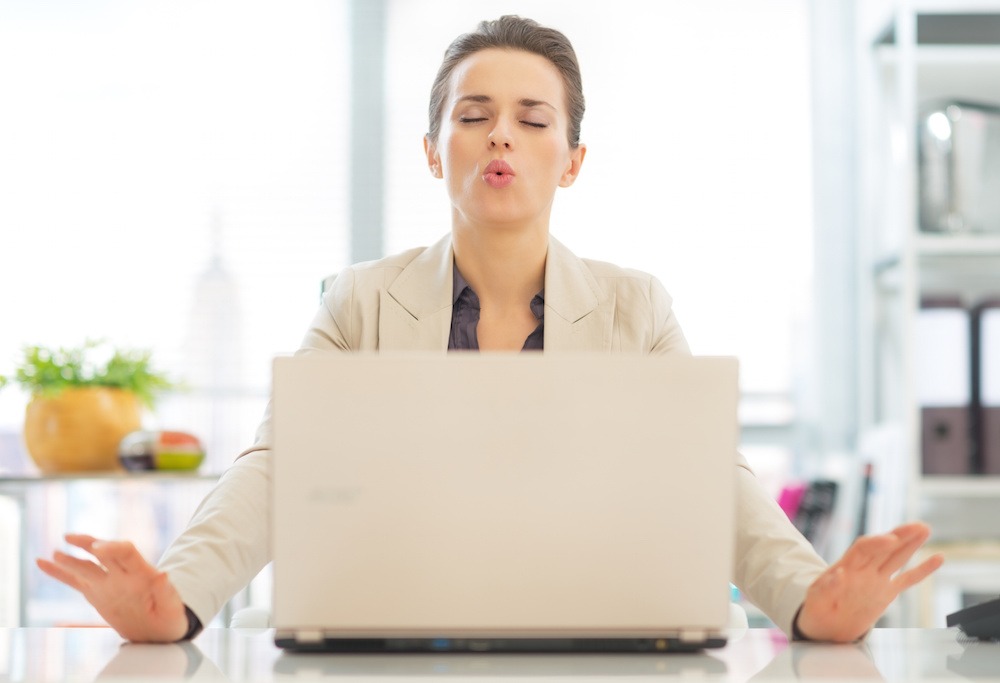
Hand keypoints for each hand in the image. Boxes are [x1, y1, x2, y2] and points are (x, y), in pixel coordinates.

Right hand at [37, 533, 188, 642]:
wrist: (160, 629)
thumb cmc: (169, 617)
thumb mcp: (172, 607)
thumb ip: (167, 592)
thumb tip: (164, 574)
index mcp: (141, 574)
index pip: (126, 552)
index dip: (113, 548)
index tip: (98, 547)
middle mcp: (122, 574)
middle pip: (104, 552)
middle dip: (89, 543)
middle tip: (72, 538)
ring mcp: (108, 583)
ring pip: (86, 566)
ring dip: (71, 558)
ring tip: (55, 552)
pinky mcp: (96, 593)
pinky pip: (75, 581)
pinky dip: (59, 573)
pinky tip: (42, 563)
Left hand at [796, 522, 943, 641]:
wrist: (825, 624)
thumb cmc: (817, 608)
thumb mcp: (816, 598)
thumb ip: (826, 587)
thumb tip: (837, 574)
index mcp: (846, 566)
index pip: (863, 549)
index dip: (876, 543)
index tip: (890, 539)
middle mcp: (863, 569)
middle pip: (883, 547)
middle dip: (899, 535)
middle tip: (916, 526)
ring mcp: (877, 580)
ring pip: (896, 557)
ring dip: (910, 543)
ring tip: (924, 528)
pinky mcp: (887, 592)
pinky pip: (908, 579)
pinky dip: (922, 570)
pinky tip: (937, 558)